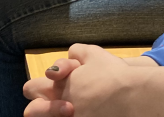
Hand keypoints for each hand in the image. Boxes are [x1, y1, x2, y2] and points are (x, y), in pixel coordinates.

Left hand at [24, 44, 145, 116]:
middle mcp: (58, 106)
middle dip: (37, 108)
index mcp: (57, 85)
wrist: (132, 97)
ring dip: (54, 114)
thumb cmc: (112, 74)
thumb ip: (75, 52)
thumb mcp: (93, 53)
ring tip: (71, 110)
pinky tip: (83, 114)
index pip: (31, 88)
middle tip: (52, 105)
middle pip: (32, 111)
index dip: (37, 86)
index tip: (50, 85)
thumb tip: (70, 56)